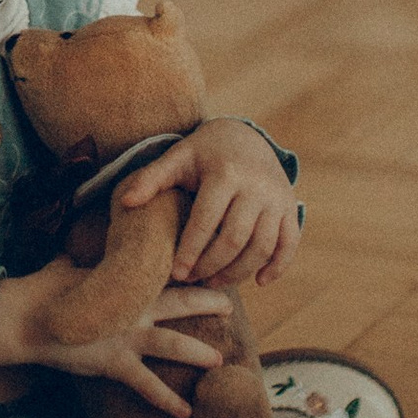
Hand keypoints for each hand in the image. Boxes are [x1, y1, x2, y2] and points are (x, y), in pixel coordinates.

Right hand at [0, 258, 231, 417]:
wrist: (25, 317)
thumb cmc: (42, 292)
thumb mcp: (64, 270)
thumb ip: (75, 264)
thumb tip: (68, 253)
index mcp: (124, 285)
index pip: (162, 274)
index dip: (184, 271)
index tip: (204, 268)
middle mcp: (132, 309)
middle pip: (180, 303)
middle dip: (207, 303)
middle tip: (230, 304)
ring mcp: (126, 337)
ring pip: (172, 344)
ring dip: (198, 352)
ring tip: (219, 361)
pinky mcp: (115, 363)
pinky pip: (147, 385)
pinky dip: (168, 400)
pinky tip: (187, 412)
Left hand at [117, 117, 302, 285]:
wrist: (246, 136)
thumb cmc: (204, 153)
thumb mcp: (177, 157)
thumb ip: (152, 179)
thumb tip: (126, 203)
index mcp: (225, 174)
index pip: (206, 221)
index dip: (190, 251)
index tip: (176, 273)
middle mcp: (256, 186)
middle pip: (235, 239)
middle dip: (212, 266)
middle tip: (193, 280)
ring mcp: (277, 198)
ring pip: (262, 246)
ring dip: (239, 272)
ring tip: (214, 282)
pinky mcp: (290, 207)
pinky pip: (289, 243)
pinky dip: (278, 266)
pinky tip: (259, 281)